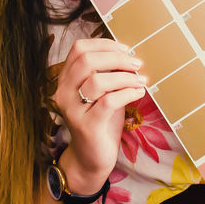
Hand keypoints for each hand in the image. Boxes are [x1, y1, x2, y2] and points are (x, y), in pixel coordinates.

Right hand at [51, 38, 146, 193]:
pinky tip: (139, 93)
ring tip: (141, 80)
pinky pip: (108, 102)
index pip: (79, 49)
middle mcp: (64, 92)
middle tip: (137, 64)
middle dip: (117, 58)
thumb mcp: (102, 93)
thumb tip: (129, 55)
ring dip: (125, 77)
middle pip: (87, 60)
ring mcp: (73, 110)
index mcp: (66, 79)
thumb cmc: (100, 122)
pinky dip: (128, 93)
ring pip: (97, 81)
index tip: (125, 49)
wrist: (91, 159)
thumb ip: (108, 73)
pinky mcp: (86, 126)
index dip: (104, 44)